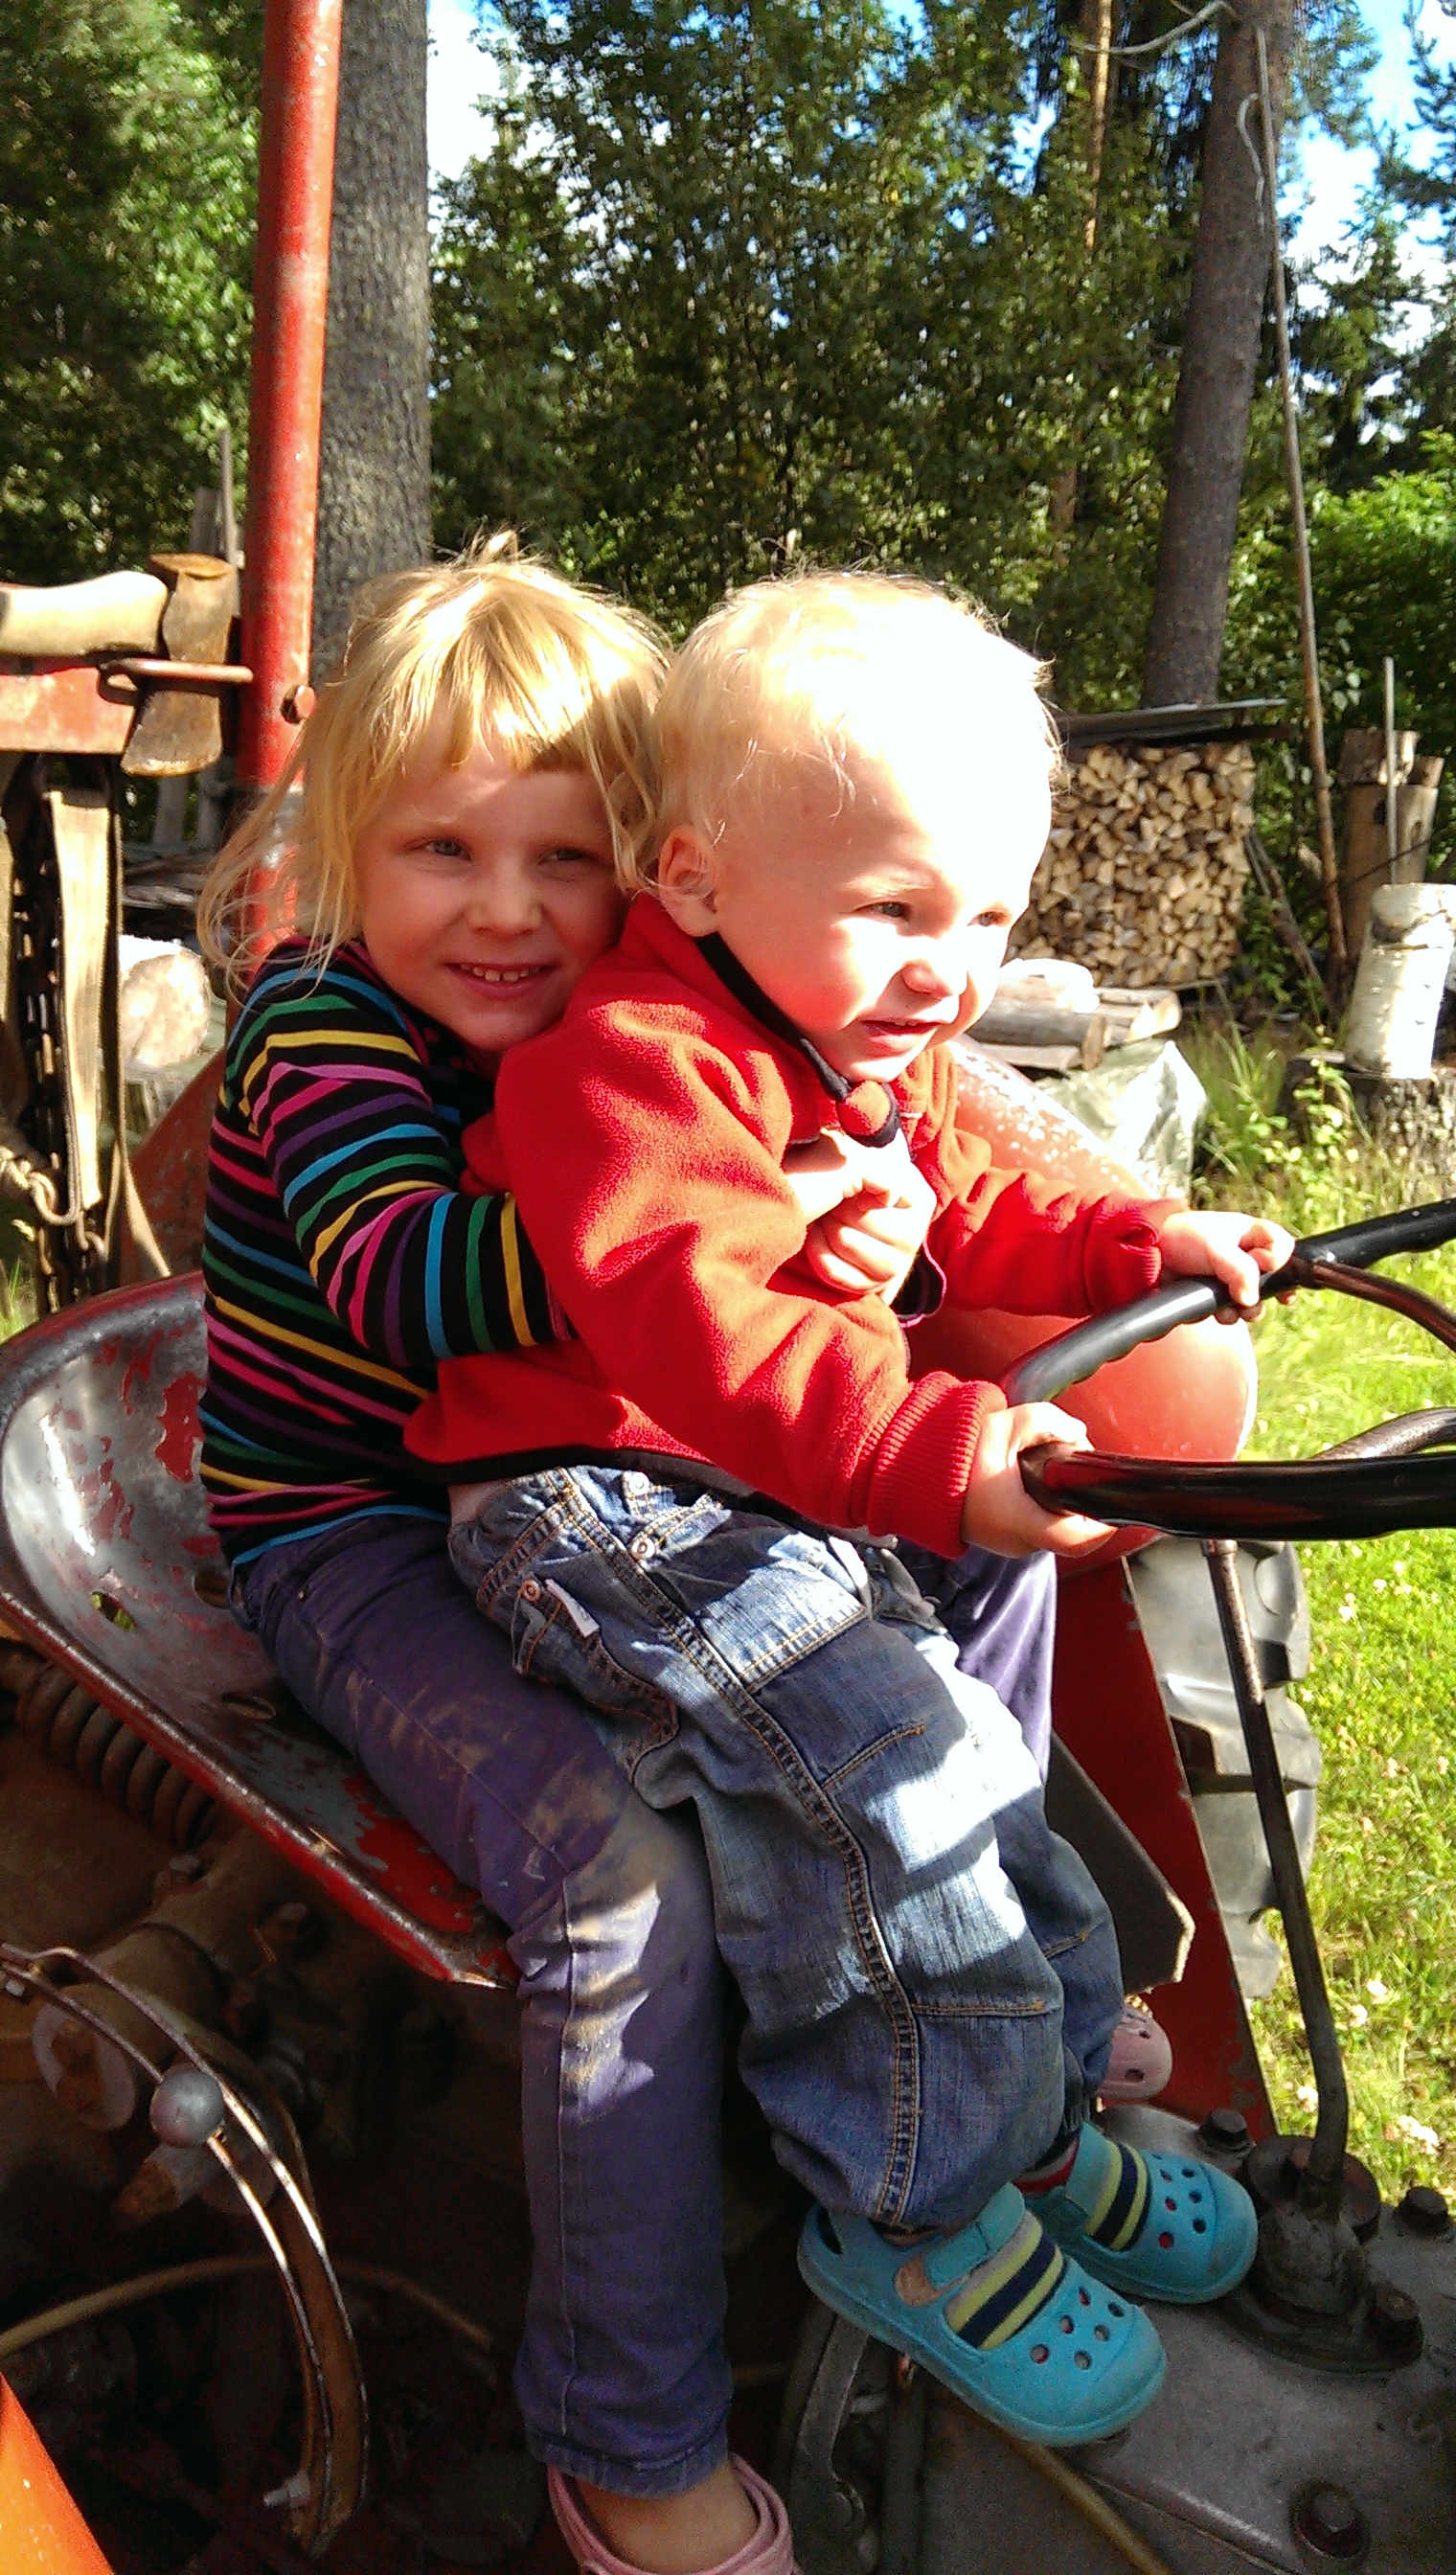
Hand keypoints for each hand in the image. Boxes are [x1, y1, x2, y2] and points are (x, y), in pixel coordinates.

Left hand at [785, 1131, 937, 1300]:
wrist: (826, 1209)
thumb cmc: (839, 1177)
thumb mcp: (856, 1156)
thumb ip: (869, 1156)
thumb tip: (879, 1163)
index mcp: (918, 1194)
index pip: (881, 1188)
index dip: (851, 1185)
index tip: (842, 1184)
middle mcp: (915, 1231)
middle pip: (860, 1217)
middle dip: (833, 1206)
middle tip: (827, 1202)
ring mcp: (897, 1264)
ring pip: (846, 1241)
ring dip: (822, 1228)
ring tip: (821, 1218)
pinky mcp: (875, 1288)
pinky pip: (836, 1273)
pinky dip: (816, 1254)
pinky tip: (815, 1240)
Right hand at [959, 1402, 1112, 1558]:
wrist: (912, 1470)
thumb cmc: (955, 1453)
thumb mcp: (1008, 1423)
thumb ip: (1051, 1423)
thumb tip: (1078, 1434)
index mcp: (1021, 1520)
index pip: (1079, 1539)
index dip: (1104, 1523)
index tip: (1112, 1501)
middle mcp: (1017, 1541)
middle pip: (1071, 1530)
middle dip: (1080, 1499)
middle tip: (1072, 1464)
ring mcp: (1008, 1544)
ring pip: (1054, 1527)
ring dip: (1060, 1500)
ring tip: (1046, 1466)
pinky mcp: (1001, 1538)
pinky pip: (1035, 1525)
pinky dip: (1041, 1504)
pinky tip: (1030, 1478)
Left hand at [1155, 1209, 1295, 1315]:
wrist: (1144, 1255)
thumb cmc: (1181, 1238)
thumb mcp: (1215, 1248)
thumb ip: (1240, 1271)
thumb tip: (1251, 1300)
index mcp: (1249, 1234)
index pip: (1282, 1246)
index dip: (1280, 1259)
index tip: (1268, 1267)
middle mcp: (1243, 1257)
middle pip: (1272, 1281)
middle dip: (1265, 1294)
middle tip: (1252, 1300)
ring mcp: (1229, 1280)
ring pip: (1252, 1302)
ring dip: (1245, 1310)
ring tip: (1232, 1309)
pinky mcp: (1213, 1298)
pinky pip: (1229, 1312)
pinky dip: (1224, 1315)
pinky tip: (1215, 1313)